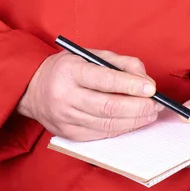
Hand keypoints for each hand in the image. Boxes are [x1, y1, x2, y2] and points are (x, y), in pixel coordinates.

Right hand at [17, 50, 164, 140]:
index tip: (151, 88)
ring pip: (107, 125)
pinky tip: (133, 121)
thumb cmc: (68, 69)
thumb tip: (146, 81)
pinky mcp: (70, 135)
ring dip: (134, 120)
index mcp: (69, 71)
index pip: (105, 79)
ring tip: (150, 113)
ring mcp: (66, 119)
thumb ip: (120, 63)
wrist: (33, 89)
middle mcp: (65, 96)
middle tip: (156, 105)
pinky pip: (102, 135)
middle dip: (138, 107)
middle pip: (108, 107)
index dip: (131, 85)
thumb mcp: (90, 55)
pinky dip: (122, 129)